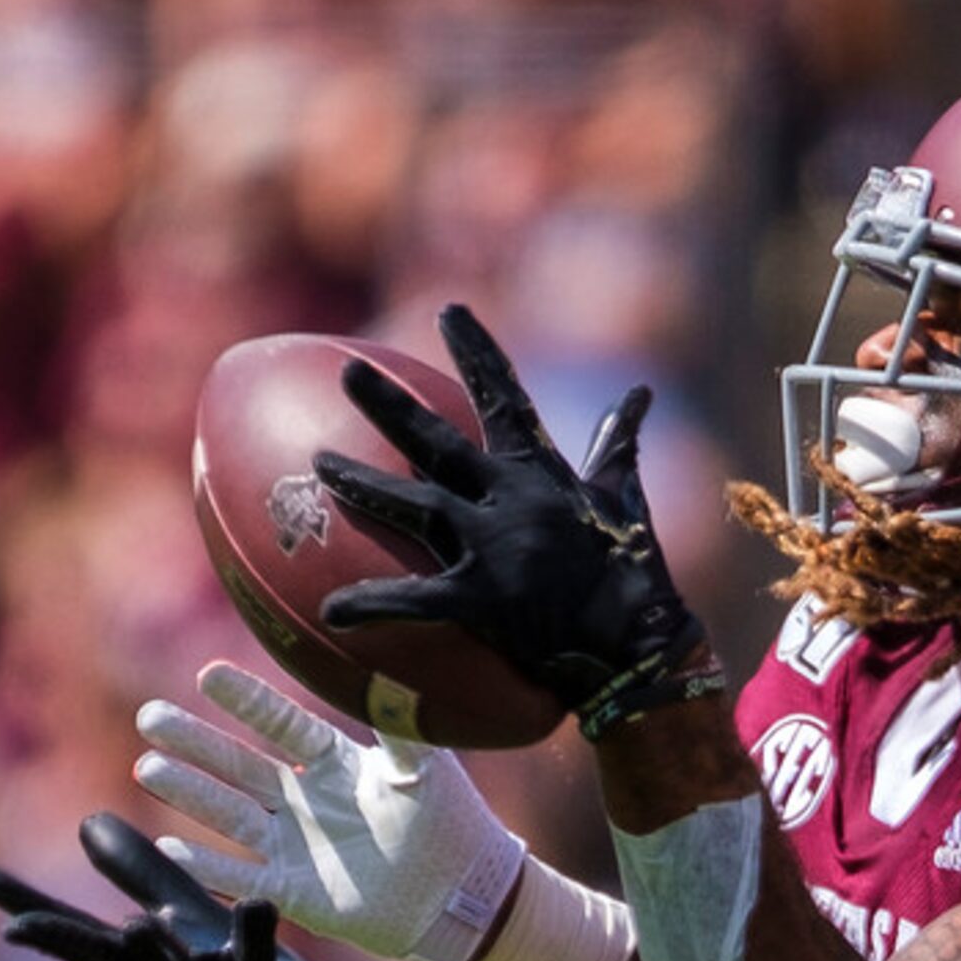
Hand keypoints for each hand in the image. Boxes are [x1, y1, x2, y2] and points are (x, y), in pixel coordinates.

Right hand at [0, 815, 353, 960]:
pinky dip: (257, 931)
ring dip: (157, 953)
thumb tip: (87, 820)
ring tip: (136, 926)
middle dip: (64, 943)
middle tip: (17, 927)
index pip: (76, 934)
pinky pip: (261, 956)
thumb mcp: (181, 920)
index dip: (29, 908)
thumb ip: (139, 876)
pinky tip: (255, 903)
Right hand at [133, 661, 526, 960]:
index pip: (283, 725)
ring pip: (231, 815)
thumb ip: (403, 723)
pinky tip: (169, 848)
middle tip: (151, 716)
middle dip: (196, 742)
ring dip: (191, 792)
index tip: (210, 675)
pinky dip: (208, 865)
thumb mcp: (426, 766)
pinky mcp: (294, 891)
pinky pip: (242, 876)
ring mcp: (296, 846)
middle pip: (241, 765)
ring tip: (148, 767)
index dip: (250, 702)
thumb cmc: (451, 823)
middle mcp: (305, 800)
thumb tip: (389, 669)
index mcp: (336, 764)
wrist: (466, 894)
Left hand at [315, 304, 724, 739]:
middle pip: (439, 443)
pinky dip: (371, 604)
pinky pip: (414, 599)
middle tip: (348, 372)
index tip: (451, 312)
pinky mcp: (483, 599)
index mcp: (544, 475)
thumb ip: (618, 445)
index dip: (479, 354)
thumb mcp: (625, 500)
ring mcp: (496, 547)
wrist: (640, 648)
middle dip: (391, 406)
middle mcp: (514, 500)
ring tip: (320, 464)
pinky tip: (330, 610)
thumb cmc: (634, 575)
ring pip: (415, 506)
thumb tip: (639, 393)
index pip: (507, 400)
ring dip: (363, 486)